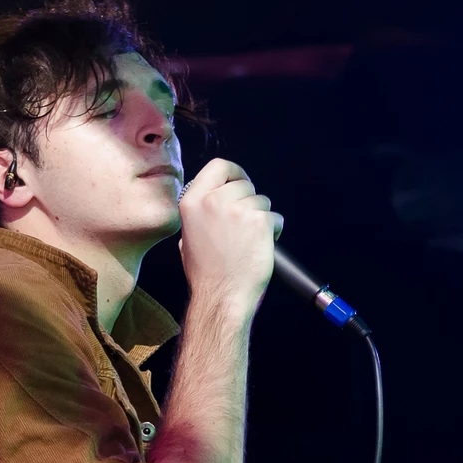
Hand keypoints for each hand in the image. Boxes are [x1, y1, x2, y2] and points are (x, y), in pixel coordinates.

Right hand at [177, 158, 283, 315]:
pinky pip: (275, 217)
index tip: (240, 181)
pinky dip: (273, 230)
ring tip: (250, 241)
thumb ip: (200, 214)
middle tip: (244, 225)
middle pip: (244, 184)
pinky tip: (261, 246)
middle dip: (249, 201)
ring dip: (261, 218)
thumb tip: (213, 202)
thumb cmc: (207, 273)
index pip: (218, 166)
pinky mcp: (259, 222)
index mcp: (192, 202)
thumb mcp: (187, 237)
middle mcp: (213, 201)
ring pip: (262, 201)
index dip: (234, 172)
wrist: (222, 295)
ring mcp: (237, 210)